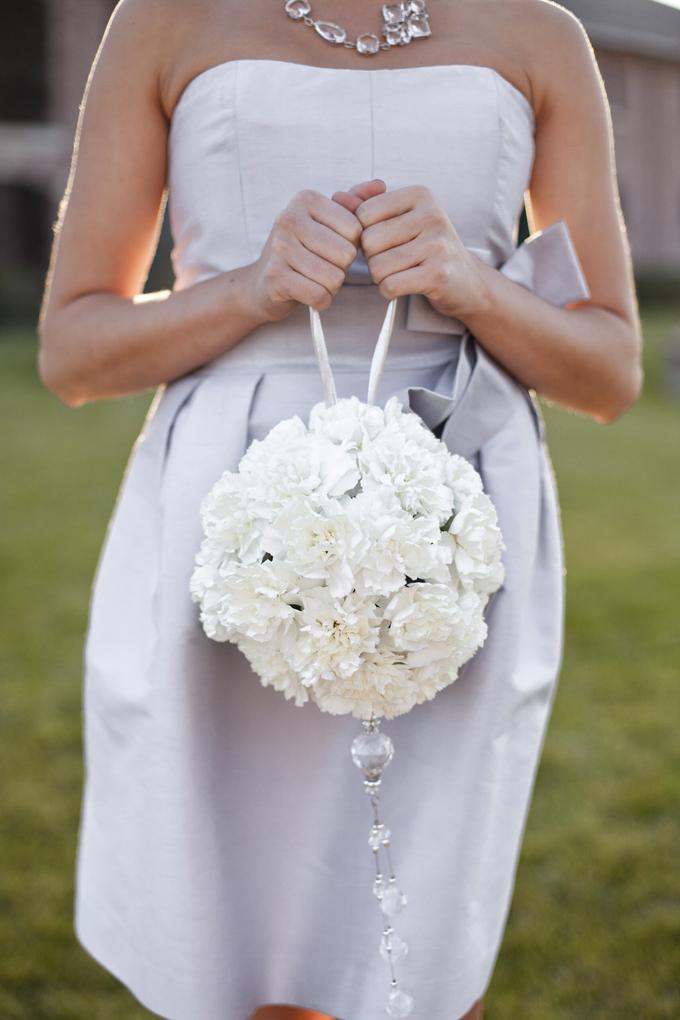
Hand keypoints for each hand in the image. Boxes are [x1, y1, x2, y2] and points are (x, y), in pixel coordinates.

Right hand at [243, 188, 362, 321]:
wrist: (262, 283)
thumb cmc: (302, 251)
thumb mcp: (326, 222)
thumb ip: (353, 204)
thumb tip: (380, 186)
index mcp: (306, 200)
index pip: (356, 229)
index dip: (350, 246)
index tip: (330, 247)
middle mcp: (289, 218)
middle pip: (346, 254)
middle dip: (340, 268)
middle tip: (320, 266)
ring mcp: (279, 248)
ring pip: (334, 278)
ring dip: (330, 286)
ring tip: (313, 279)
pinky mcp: (276, 278)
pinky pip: (319, 295)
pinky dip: (320, 301)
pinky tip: (309, 294)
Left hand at [353, 184, 487, 318]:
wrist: (466, 281)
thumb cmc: (424, 247)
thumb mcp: (398, 219)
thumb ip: (365, 204)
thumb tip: (337, 197)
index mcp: (419, 194)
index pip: (363, 214)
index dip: (365, 234)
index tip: (385, 241)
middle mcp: (431, 214)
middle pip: (368, 241)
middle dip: (372, 258)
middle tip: (393, 260)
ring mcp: (437, 244)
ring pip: (377, 266)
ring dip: (381, 277)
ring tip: (400, 272)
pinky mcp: (438, 274)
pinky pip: (390, 285)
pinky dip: (389, 291)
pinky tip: (403, 286)